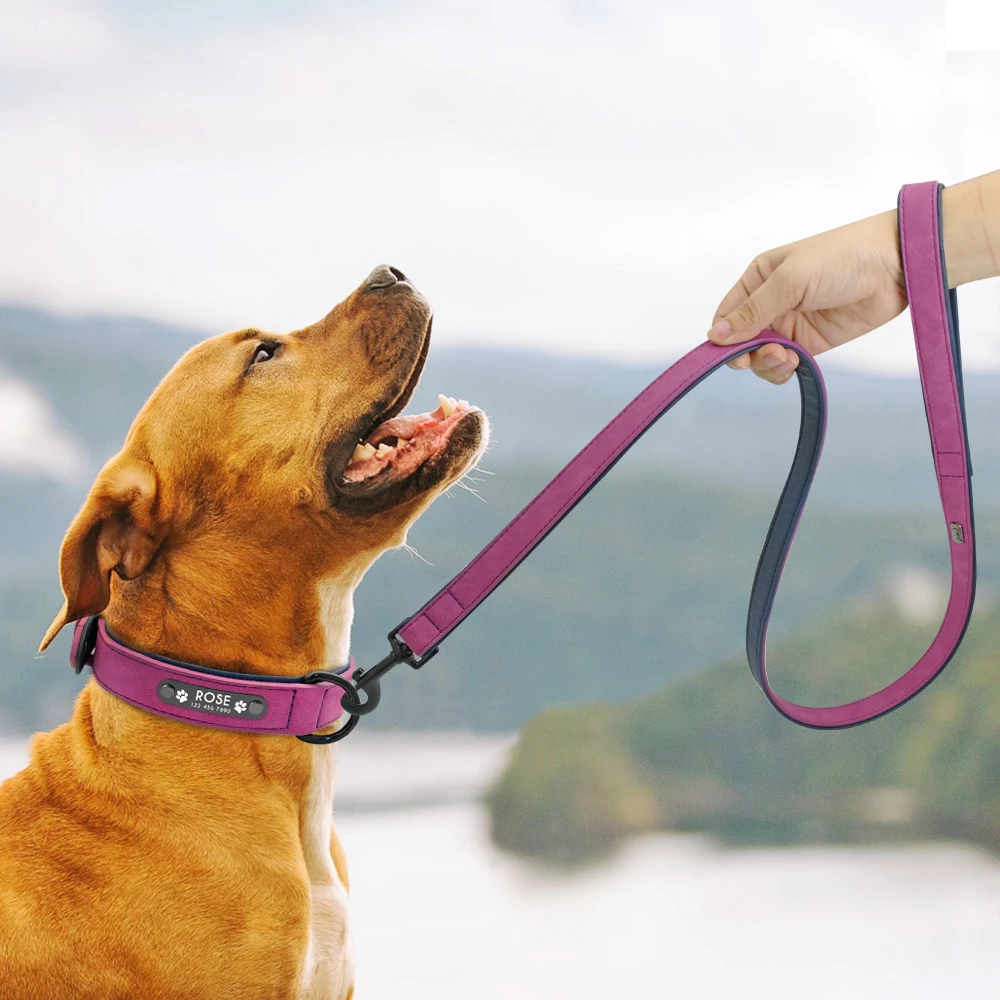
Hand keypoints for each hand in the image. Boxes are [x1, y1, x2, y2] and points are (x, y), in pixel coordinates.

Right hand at [707, 209, 906, 384]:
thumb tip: (714, 335)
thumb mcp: (790, 280)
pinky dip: (784, 370)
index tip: (734, 353)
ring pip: (761, 357)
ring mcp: (790, 324)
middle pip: (742, 342)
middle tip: (770, 354)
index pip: (727, 316)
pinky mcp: (811, 343)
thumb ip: (753, 310)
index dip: (724, 338)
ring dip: (767, 364)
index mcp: (758, 280)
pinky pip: (785, 364)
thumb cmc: (842, 258)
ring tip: (788, 359)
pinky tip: (795, 364)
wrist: (895, 266)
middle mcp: (770, 303)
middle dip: (749, 354)